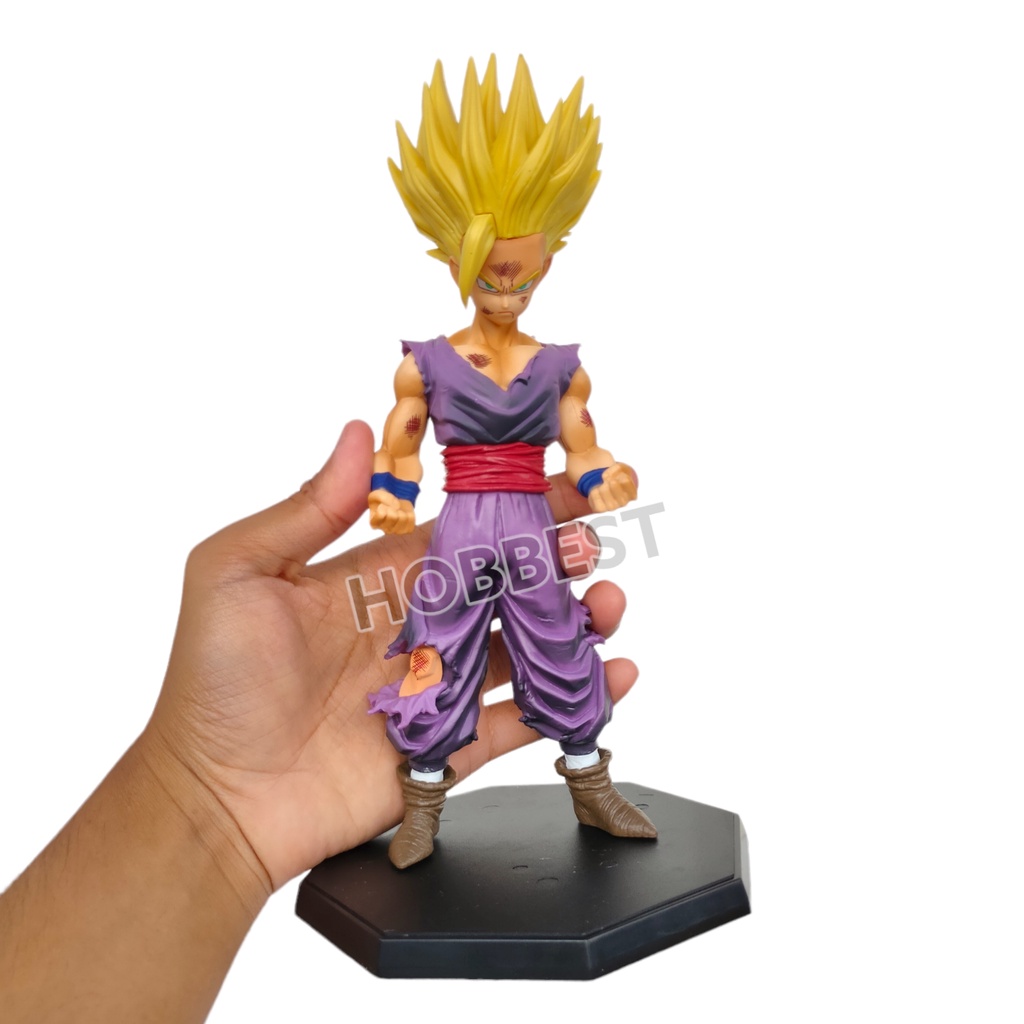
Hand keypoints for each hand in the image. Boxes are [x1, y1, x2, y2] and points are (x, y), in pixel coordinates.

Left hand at [143, 421, 638, 896]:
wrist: (215, 798)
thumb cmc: (214, 682)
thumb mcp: (239, 573)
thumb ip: (307, 507)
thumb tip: (360, 433)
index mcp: (376, 578)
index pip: (460, 531)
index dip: (510, 505)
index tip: (558, 481)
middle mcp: (416, 626)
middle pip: (505, 583)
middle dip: (554, 560)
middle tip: (591, 546)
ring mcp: (438, 686)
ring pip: (525, 645)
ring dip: (574, 622)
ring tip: (607, 604)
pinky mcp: (450, 746)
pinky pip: (524, 719)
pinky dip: (572, 698)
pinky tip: (613, 674)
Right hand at [368, 488, 416, 533]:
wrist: (393, 502)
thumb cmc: (382, 500)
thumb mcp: (377, 494)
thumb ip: (384, 498)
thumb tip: (398, 507)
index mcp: (374, 523)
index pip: (381, 514)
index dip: (383, 506)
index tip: (382, 505)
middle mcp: (385, 529)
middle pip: (393, 517)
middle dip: (393, 508)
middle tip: (391, 507)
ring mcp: (396, 531)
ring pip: (404, 519)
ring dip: (402, 511)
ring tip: (398, 511)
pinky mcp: (407, 530)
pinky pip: (412, 520)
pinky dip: (410, 514)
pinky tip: (404, 514)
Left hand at [587, 461, 637, 512]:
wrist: (603, 488)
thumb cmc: (616, 478)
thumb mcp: (622, 468)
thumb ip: (618, 468)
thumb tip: (605, 477)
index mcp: (632, 494)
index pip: (625, 480)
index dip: (618, 474)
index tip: (617, 476)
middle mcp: (624, 503)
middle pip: (614, 484)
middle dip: (609, 479)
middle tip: (608, 482)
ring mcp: (612, 507)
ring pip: (604, 489)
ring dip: (602, 485)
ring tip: (603, 488)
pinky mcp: (600, 509)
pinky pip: (594, 494)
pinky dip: (594, 490)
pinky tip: (598, 493)